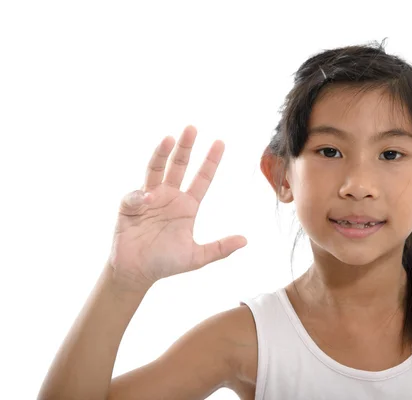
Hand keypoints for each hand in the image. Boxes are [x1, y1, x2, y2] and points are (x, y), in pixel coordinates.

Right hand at [107, 126, 246, 290]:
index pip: (202, 178)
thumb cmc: (166, 263)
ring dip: (161, 154)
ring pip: (155, 170)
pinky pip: (135, 196)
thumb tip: (245, 240)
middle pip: (178, 167)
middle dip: (185, 148)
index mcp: (187, 205)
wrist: (137, 274)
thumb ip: (220, 248)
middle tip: (192, 128)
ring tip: (169, 139)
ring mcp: (149, 199)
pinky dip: (140, 195)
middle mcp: (169, 197)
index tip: (220, 142)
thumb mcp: (197, 257)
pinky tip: (147, 199)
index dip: (210, 161)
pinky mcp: (129, 207)